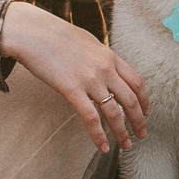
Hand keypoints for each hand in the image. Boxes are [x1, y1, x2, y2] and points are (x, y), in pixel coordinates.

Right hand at [2, 2, 147, 152]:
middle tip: (141, 134)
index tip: (146, 112)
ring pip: (115, 112)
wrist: (33, 31)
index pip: (136, 82)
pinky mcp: (72, 90)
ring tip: (126, 145)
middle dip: (139, 120)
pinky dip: (98, 136)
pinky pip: (91, 118)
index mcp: (109, 56)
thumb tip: (104, 68)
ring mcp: (89, 80)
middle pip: (131, 99)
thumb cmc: (55, 34)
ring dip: (122, 132)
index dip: (144, 100)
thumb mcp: (86, 42)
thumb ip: (99, 57)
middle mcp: (105, 69)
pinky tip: (102, 147)